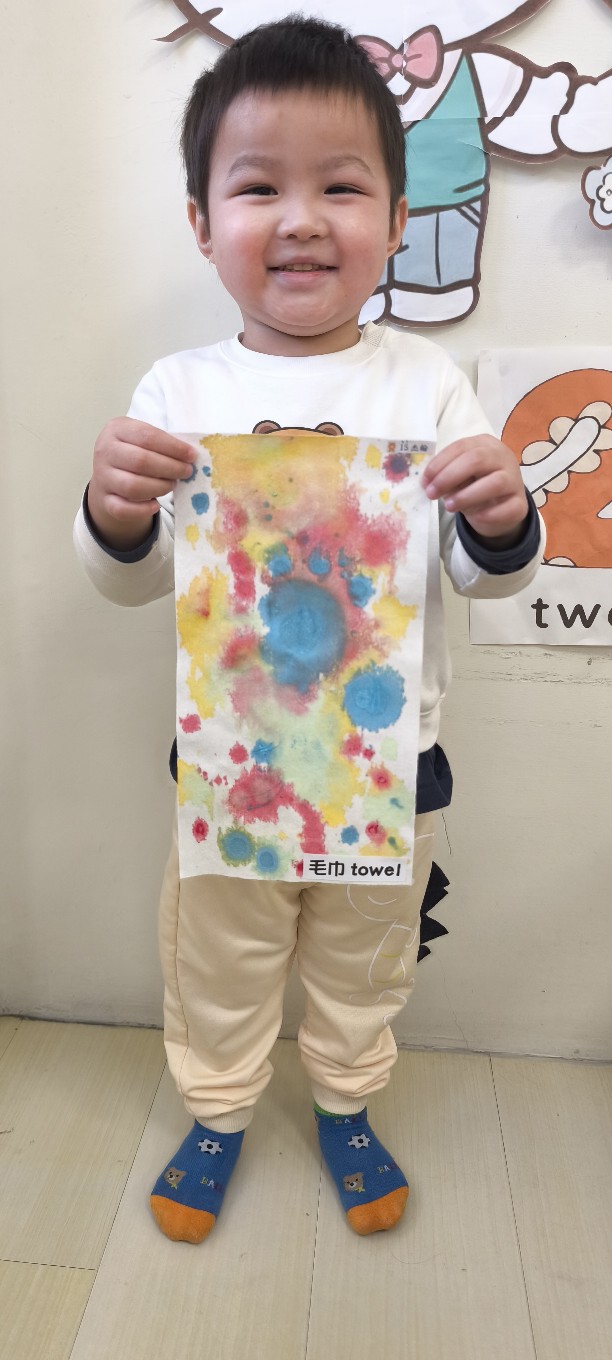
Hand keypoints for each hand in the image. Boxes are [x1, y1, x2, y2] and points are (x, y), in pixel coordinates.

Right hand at [88, 419, 194, 550]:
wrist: (108, 475)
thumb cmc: (133, 452)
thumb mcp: (142, 439)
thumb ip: (162, 443)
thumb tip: (190, 455)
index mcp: (116, 429)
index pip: (147, 436)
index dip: (173, 447)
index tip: (191, 455)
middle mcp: (105, 451)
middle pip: (141, 461)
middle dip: (170, 468)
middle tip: (186, 472)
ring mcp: (102, 477)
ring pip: (133, 486)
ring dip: (160, 487)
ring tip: (172, 484)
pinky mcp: (104, 500)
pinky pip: (123, 509)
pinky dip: (143, 509)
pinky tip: (155, 505)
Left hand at [421, 434, 528, 544]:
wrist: (501, 507)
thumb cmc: (475, 485)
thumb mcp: (460, 477)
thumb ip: (447, 475)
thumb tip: (429, 482)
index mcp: (485, 445)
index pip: (461, 447)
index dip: (440, 464)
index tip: (425, 482)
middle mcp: (503, 457)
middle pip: (477, 459)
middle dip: (449, 477)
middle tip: (432, 494)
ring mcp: (515, 480)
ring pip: (495, 482)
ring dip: (467, 495)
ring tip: (449, 506)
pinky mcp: (520, 503)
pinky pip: (507, 508)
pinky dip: (488, 513)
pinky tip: (475, 517)